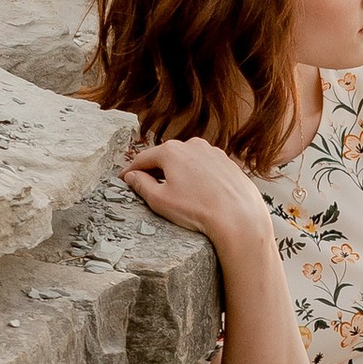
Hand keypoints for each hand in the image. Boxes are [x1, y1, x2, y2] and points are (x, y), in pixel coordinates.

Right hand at [122, 137, 264, 245]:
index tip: (124, 179)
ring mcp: (213, 152)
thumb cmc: (198, 210)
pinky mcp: (227, 163)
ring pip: (187, 160)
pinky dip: (196, 176)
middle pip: (165, 156)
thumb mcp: (160, 200)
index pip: (143, 158)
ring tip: (174, 192)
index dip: (130, 170)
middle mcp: (193, 145)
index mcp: (172, 151)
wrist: (239, 218)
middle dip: (154, 170)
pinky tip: (197, 192)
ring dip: (177, 172)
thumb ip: (141, 185)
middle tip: (145, 186)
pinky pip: (204, 166)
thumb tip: (132, 177)